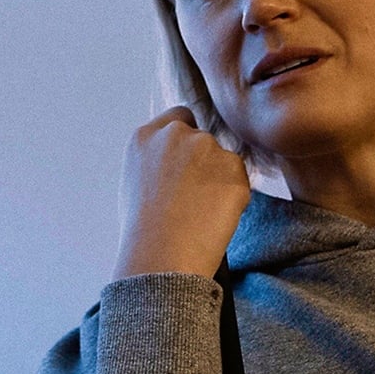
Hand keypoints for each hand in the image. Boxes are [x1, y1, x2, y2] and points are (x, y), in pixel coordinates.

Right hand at [113, 106, 250, 280]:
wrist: (161, 256)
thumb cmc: (142, 232)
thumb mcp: (134, 183)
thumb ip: (155, 161)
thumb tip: (175, 164)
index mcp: (145, 137)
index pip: (178, 117)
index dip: (187, 138)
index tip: (188, 159)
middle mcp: (176, 134)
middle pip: (204, 139)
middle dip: (205, 161)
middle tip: (197, 198)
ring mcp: (206, 148)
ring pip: (224, 160)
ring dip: (220, 180)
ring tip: (202, 214)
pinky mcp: (233, 168)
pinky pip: (240, 180)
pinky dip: (234, 197)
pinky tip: (214, 219)